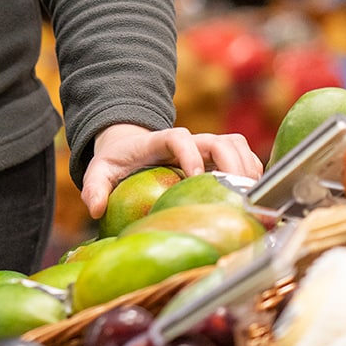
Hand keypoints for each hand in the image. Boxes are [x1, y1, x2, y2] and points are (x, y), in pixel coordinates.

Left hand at [81, 122, 262, 220]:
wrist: (130, 147)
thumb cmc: (117, 160)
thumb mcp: (100, 170)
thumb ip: (94, 186)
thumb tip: (96, 208)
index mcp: (160, 142)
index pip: (179, 138)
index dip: (190, 154)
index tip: (196, 176)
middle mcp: (188, 141)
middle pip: (220, 141)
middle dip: (232, 163)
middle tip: (238, 192)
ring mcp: (205, 147)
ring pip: (236, 145)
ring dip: (247, 168)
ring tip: (251, 197)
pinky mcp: (216, 158)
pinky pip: (243, 157)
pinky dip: (252, 172)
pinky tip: (252, 197)